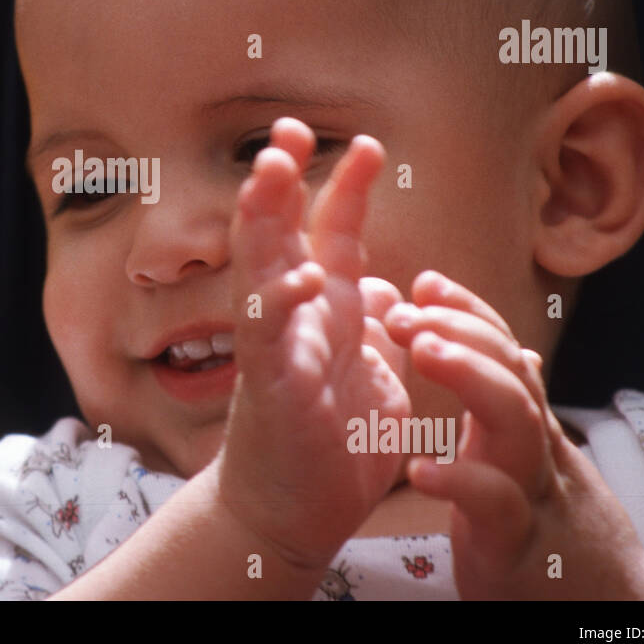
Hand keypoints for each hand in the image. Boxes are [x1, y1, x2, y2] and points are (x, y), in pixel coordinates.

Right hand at [216, 118, 409, 574]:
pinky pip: (268, 336)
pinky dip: (281, 303)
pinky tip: (301, 276)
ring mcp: (275, 347)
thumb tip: (384, 286)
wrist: (294, 514)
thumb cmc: (331, 448)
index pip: (328, 233)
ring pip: (258, 266)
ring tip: (272, 167)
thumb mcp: (373, 377)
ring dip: (263, 216)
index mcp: (324, 311)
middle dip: (281, 178)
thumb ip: (374, 327)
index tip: (364, 143)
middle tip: (286, 129)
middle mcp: (293, 319)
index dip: (343, 187)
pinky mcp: (268, 386)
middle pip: (278, 232)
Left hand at [383, 271, 643, 598]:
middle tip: (402, 311)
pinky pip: (495, 506)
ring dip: (469, 376)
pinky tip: (420, 468)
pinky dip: (459, 481)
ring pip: (516, 424)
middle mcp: (537, 453)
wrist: (604, 606)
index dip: (470, 312)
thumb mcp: (535, 462)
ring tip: (420, 348)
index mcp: (530, 431)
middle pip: (513, 373)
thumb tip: (524, 350)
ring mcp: (534, 496)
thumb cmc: (555, 529)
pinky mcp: (517, 547)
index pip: (507, 352)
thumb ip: (520, 410)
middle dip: (461, 332)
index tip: (423, 280)